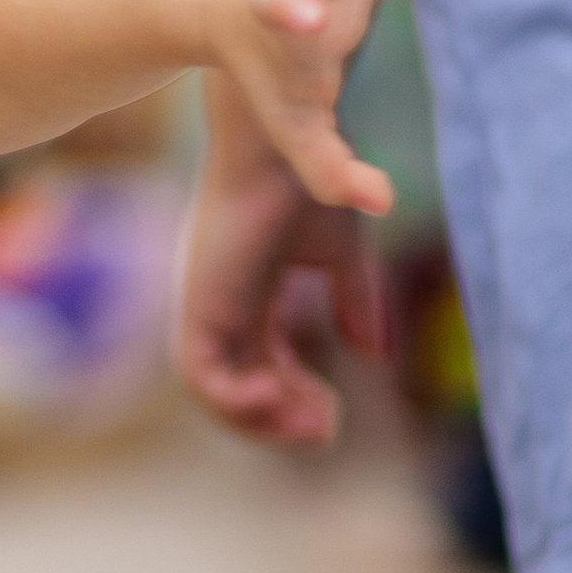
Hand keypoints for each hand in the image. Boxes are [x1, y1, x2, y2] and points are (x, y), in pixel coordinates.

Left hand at [179, 122, 386, 445]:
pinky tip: (278, 394)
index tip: (332, 415)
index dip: (292, 397)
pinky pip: (199, 374)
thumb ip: (353, 300)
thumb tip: (372, 352)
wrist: (289, 141)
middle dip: (276, 420)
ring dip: (255, 419)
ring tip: (308, 421)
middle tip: (323, 431)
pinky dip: (233, 400)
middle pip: (233, 386)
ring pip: (209, 389)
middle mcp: (220, 304)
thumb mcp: (341, 255)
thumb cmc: (310, 184)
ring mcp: (206, 304)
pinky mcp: (201, 302)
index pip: (258, 365)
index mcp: (247, 295)